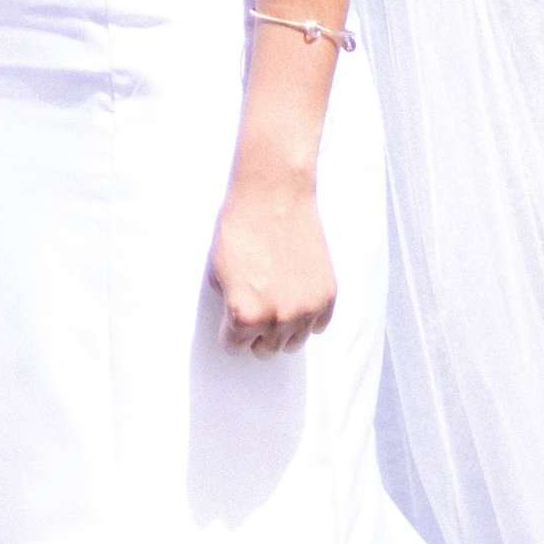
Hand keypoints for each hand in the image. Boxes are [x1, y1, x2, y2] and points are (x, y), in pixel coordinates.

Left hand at [209, 172, 335, 352]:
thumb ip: (228, 306)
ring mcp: (306, 309)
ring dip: (282, 329)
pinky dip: (306, 317)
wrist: (273, 194)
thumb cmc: (240, 227)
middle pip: (265, 350)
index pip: (234, 346)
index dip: (230, 331)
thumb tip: (237, 323)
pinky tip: (295, 296)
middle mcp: (278, 319)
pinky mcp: (326, 296)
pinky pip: (317, 326)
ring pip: (292, 343)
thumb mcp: (217, 272)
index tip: (231, 318)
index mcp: (245, 315)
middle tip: (254, 309)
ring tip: (274, 303)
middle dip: (255, 334)